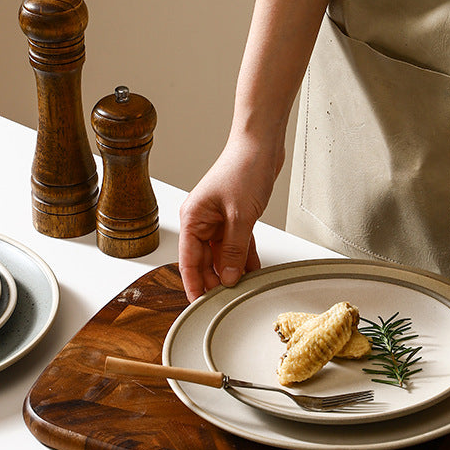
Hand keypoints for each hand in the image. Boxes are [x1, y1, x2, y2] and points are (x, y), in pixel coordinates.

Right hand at [178, 135, 283, 300]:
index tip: (198, 305)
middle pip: (204, 261)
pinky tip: (252, 272)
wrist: (261, 145)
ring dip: (232, 271)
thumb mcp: (240, 216)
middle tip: (227, 300)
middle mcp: (202, 221)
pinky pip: (237, 246)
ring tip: (242, 289)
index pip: (188, 261)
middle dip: (216, 280)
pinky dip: (244, 258)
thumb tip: (227, 277)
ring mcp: (218, 220)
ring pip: (222, 255)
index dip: (194, 285)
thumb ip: (233, 250)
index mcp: (193, 219)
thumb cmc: (244, 168)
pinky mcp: (235, 218)